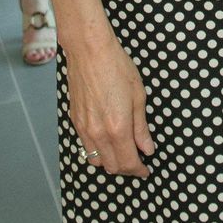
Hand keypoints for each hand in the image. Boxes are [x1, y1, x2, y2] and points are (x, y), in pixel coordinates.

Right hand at [67, 37, 153, 176]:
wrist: (90, 52)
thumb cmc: (116, 67)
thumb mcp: (138, 95)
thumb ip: (141, 127)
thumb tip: (146, 147)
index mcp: (118, 127)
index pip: (128, 162)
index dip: (138, 170)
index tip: (145, 169)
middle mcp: (98, 133)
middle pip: (112, 166)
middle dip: (126, 168)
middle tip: (137, 161)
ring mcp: (84, 129)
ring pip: (97, 160)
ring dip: (111, 162)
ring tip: (123, 152)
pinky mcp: (75, 122)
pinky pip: (86, 147)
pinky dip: (98, 151)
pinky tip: (107, 140)